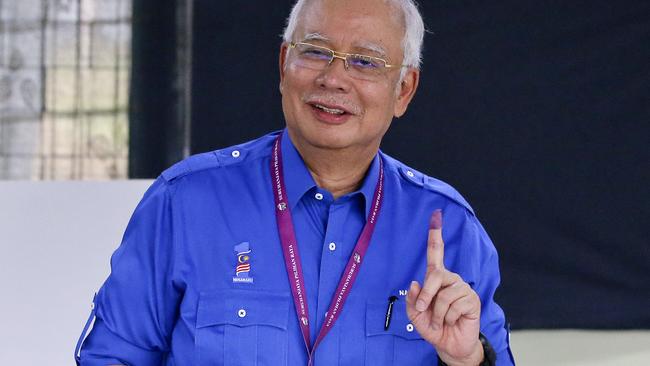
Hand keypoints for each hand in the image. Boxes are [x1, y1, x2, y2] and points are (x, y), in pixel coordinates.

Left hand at [406, 209, 483, 365]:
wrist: (450, 345)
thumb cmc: (434, 328)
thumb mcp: (416, 316)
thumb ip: (412, 301)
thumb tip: (415, 283)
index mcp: (436, 279)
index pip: (436, 253)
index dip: (436, 235)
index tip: (436, 215)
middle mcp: (450, 280)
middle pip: (435, 275)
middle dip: (426, 295)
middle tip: (423, 310)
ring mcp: (462, 289)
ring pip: (443, 296)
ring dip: (437, 314)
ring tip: (441, 321)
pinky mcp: (472, 300)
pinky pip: (454, 306)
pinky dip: (447, 318)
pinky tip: (453, 321)